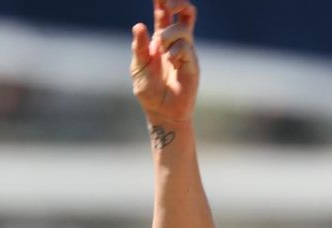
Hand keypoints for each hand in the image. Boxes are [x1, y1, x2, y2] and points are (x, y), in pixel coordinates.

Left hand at [131, 0, 198, 123]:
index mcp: (161, 39)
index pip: (163, 13)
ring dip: (169, 35)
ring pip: (183, 29)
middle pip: (184, 12)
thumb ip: (139, 48)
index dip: (162, 0)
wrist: (162, 113)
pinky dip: (176, 51)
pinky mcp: (193, 65)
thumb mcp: (138, 68)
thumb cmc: (149, 91)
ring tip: (162, 49)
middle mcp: (176, 42)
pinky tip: (171, 62)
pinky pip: (186, 48)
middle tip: (167, 3)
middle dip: (177, 2)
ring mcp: (186, 52)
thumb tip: (139, 26)